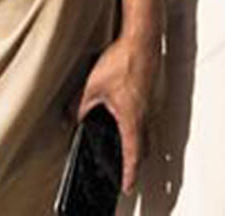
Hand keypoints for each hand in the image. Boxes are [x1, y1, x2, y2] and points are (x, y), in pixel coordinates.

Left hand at [77, 32, 160, 194]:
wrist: (142, 38)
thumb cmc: (123, 60)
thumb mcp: (92, 87)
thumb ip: (79, 106)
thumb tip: (70, 118)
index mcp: (132, 118)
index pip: (133, 155)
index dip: (130, 174)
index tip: (127, 186)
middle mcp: (147, 114)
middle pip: (145, 147)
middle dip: (136, 161)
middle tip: (128, 169)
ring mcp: (153, 102)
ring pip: (149, 130)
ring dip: (139, 140)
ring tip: (128, 144)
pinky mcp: (154, 91)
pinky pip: (150, 114)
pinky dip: (141, 122)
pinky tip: (130, 114)